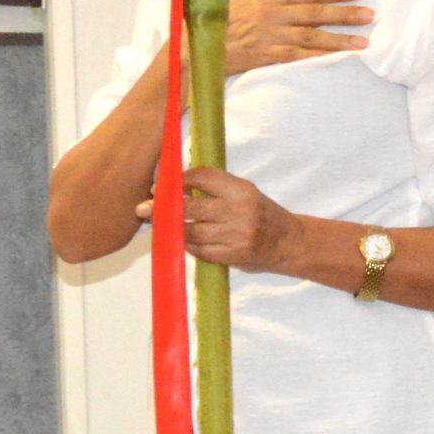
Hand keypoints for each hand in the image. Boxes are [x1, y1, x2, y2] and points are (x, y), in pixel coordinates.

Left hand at [135, 166, 301, 271]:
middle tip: (144, 209)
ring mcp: (236, 236)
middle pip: (190, 207)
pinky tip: (183, 241)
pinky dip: (188, 245)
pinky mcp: (233, 256)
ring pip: (191, 232)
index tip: (160, 186)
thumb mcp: (245, 193)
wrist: (289, 243)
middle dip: (163, 208)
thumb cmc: (262, 214)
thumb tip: (174, 185)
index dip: (177, 181)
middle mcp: (240, 211)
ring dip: (172, 229)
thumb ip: (216, 188)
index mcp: (242, 190)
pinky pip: (200, 250)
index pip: (202, 178)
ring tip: (159, 226)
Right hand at [225, 0, 371, 74]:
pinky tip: (338, 58)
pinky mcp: (267, 55)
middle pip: (315, 12)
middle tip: (370, 14)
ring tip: (364, 41)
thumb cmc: (215, 15)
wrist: (195, 43)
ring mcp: (271, 35)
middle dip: (345, 13)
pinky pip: (299, 56)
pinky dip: (319, 56)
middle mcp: (273, 14)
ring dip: (339, 39)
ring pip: (312, 36)